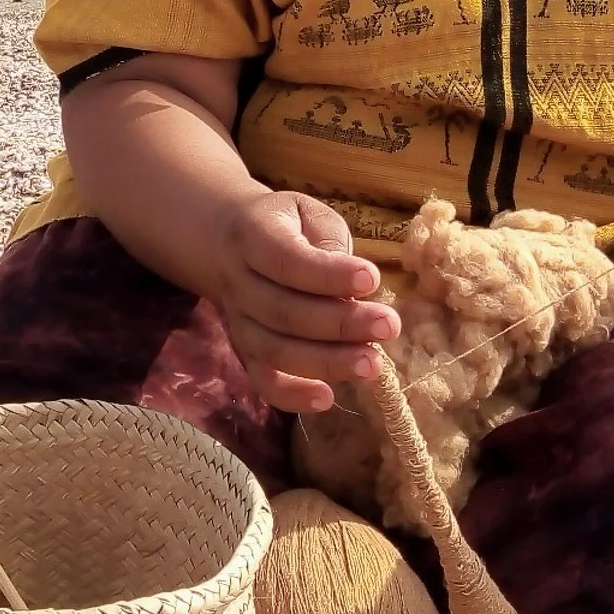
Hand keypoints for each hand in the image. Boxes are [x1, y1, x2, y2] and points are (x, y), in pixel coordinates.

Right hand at [209, 191, 399, 413]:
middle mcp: (237, 281)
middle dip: (340, 323)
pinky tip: (327, 399)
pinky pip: (261, 379)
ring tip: (372, 365)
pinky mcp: (244, 349)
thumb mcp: (307, 213)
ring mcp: (238, 320)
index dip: (328, 274)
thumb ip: (328, 240)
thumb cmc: (284, 225)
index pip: (287, 259)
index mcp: (253, 236)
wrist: (224, 241)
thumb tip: (355, 284)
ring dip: (326, 362)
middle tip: (389, 326)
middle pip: (284, 311)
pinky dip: (290, 396)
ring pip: (275, 350)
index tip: (373, 279)